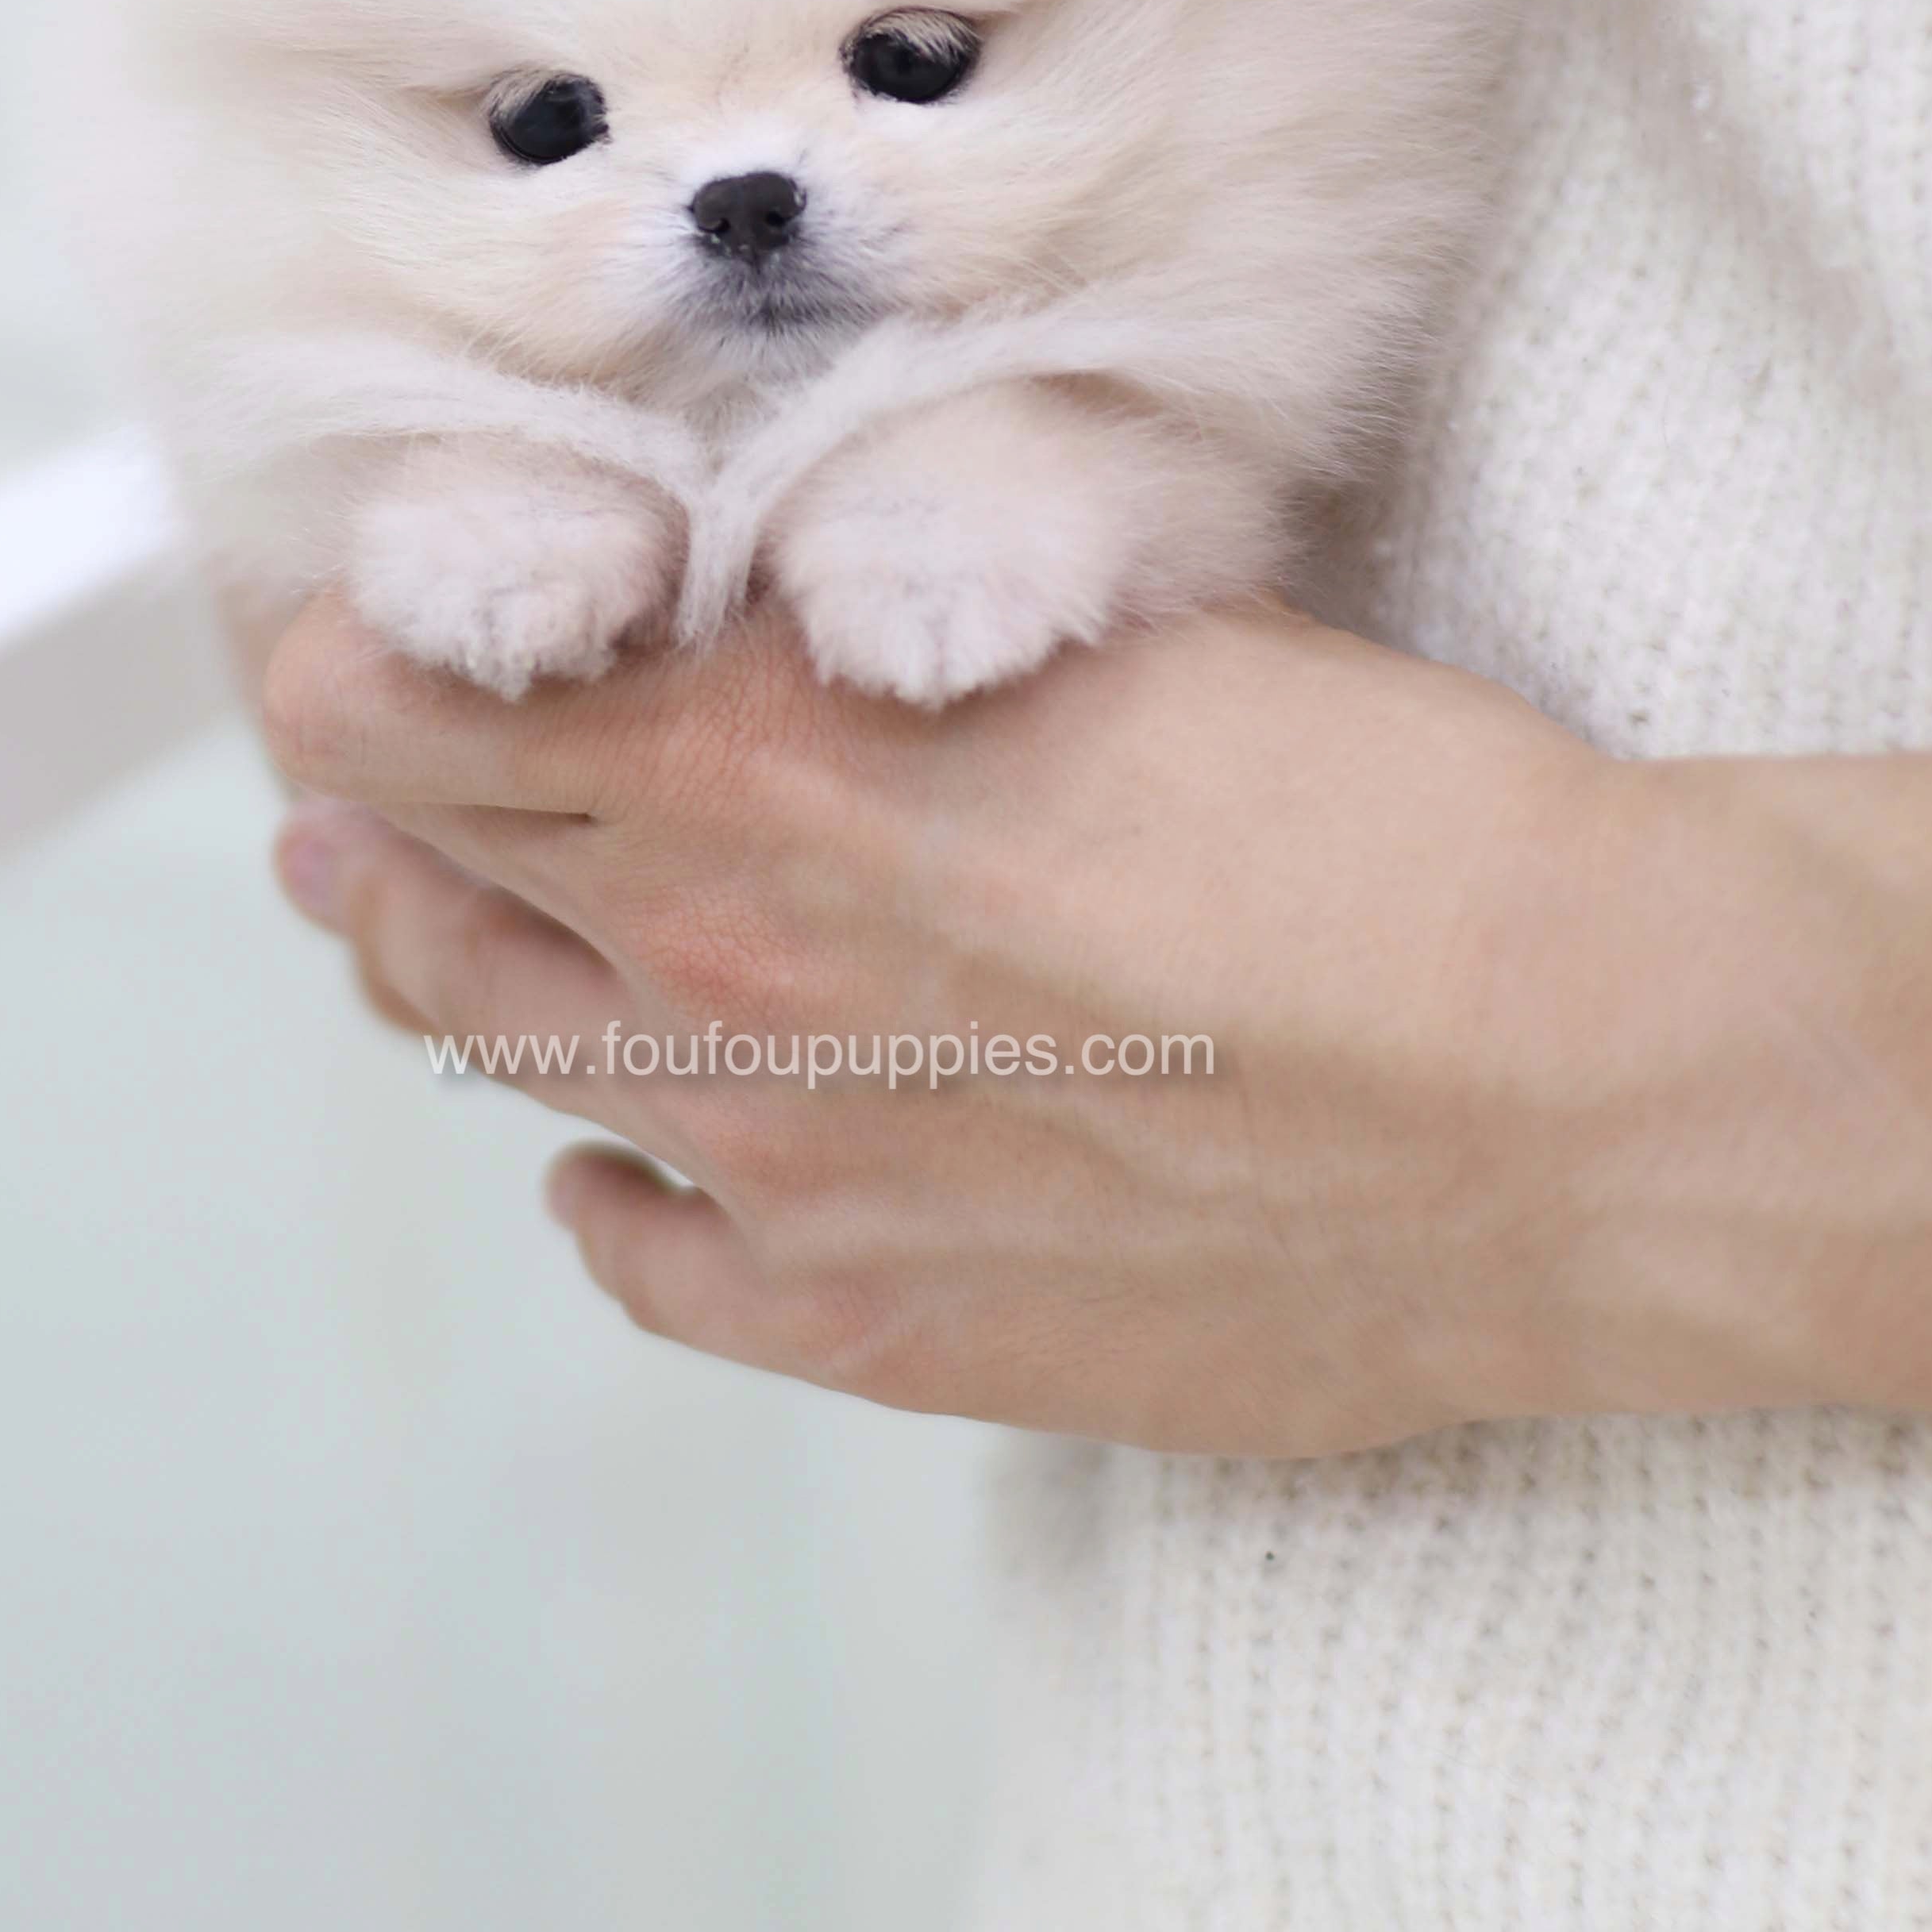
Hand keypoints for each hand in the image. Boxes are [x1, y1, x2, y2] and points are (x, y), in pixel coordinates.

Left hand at [265, 595, 1931, 1458]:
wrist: (1580, 1096)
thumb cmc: (1390, 827)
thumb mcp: (1101, 619)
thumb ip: (881, 612)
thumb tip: (768, 599)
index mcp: (758, 765)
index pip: (409, 698)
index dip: (353, 654)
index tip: (358, 625)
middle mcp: (719, 976)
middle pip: (423, 886)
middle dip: (368, 812)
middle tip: (351, 770)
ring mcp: (784, 1178)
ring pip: (511, 1060)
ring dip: (447, 975)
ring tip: (406, 924)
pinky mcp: (882, 1332)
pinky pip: (650, 1263)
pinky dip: (608, 1197)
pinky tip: (614, 1165)